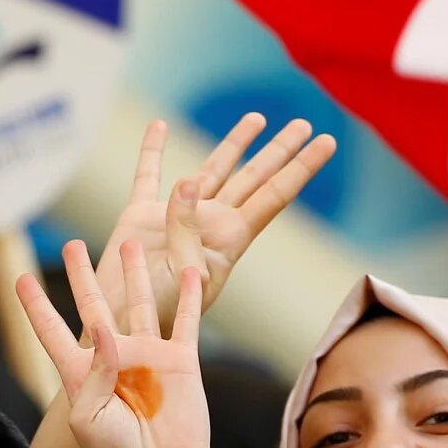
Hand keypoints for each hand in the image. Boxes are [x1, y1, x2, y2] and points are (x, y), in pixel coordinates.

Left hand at [18, 238, 210, 447]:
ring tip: (131, 243)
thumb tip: (105, 330)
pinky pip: (185, 321)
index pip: (53, 332)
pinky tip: (189, 270)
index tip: (20, 279)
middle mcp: (114, 358)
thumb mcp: (87, 419)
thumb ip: (94, 373)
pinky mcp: (181, 362)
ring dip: (135, 274)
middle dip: (82, 276)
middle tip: (73, 244)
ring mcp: (149, 357)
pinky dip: (189, 296)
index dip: (36, 307)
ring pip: (141, 303)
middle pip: (94, 306)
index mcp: (82, 374)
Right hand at [98, 114, 335, 334]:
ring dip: (235, 144)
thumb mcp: (181, 274)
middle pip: (255, 178)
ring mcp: (177, 217)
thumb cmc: (158, 313)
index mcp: (229, 239)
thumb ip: (187, 229)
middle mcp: (211, 224)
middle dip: (280, 151)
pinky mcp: (140, 216)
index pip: (274, 195)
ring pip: (214, 170)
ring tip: (257, 118)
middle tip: (304, 124)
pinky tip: (160, 126)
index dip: (301, 167)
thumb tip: (189, 180)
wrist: (119, 329)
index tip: (327, 142)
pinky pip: (148, 175)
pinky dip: (152, 149)